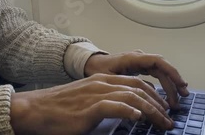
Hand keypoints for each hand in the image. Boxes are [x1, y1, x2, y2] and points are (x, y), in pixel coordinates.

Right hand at [10, 74, 174, 134]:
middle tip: (169, 119)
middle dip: (159, 104)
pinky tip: (138, 118)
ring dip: (152, 111)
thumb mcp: (85, 100)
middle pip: (139, 88)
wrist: (35, 110)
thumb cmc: (58, 108)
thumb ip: (105, 102)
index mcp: (102, 81)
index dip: (154, 96)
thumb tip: (125, 112)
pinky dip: (129, 111)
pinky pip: (114, 106)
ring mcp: (95, 94)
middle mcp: (102, 84)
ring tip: (162, 123)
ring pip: (132, 97)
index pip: (136, 83)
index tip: (164, 110)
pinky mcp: (88, 108)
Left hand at [84, 50, 188, 108]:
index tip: (180, 84)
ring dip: (171, 83)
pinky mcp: (140, 67)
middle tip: (182, 96)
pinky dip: (164, 83)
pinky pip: (156, 74)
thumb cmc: (97, 68)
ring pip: (161, 71)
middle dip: (174, 81)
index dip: (171, 72)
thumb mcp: (107, 77)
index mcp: (133, 58)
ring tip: (178, 98)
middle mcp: (139, 58)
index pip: (158, 62)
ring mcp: (141, 62)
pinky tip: (170, 93)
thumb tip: (140, 93)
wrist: (90, 63)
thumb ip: (122, 83)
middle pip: (163, 67)